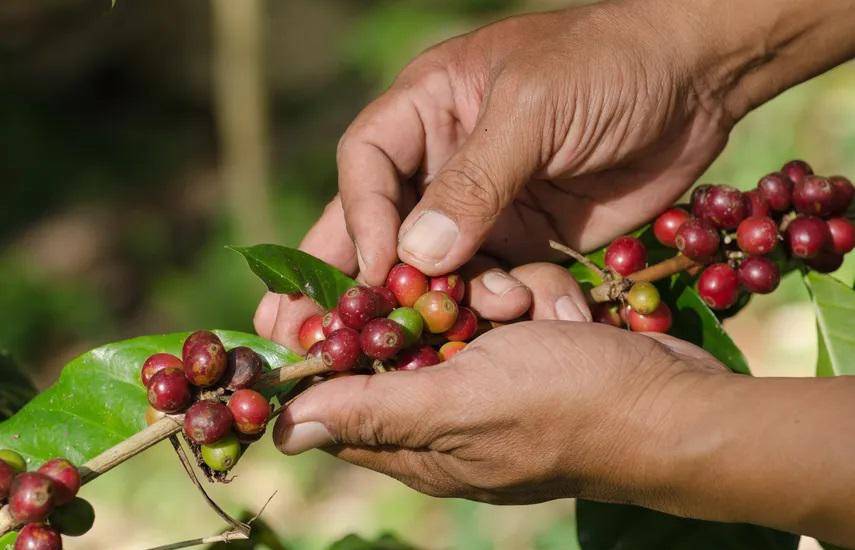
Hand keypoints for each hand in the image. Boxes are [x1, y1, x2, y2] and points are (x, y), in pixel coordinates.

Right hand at [254, 0, 733, 347]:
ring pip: (447, 269)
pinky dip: (519, 305)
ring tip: (496, 312)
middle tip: (331, 335)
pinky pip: (506, 283)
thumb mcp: (534, 109)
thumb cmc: (607, 64)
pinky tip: (545, 314)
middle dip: (366, 281)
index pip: (367, 165)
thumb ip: (474, 181)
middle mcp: (446, 162)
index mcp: (428, 108)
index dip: (363, 218)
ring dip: (462, 300)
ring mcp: (488, 206)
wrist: (699, 80)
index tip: (380, 270)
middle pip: (388, 227)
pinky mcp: (531, 240)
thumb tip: (416, 258)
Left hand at [272, 316, 727, 504]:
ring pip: (458, 307)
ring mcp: (492, 378)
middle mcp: (447, 412)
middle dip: (437, 305)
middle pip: (401, 338)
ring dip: (499, 295)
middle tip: (488, 300)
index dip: (318, 349)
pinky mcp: (531, 349)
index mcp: (416, 440)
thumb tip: (284, 431)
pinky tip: (565, 313)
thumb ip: (372, 412)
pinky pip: (507, 303)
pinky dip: (535, 299)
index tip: (308, 296)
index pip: (337, 398)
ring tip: (537, 310)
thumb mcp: (461, 404)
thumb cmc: (568, 407)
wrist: (677, 402)